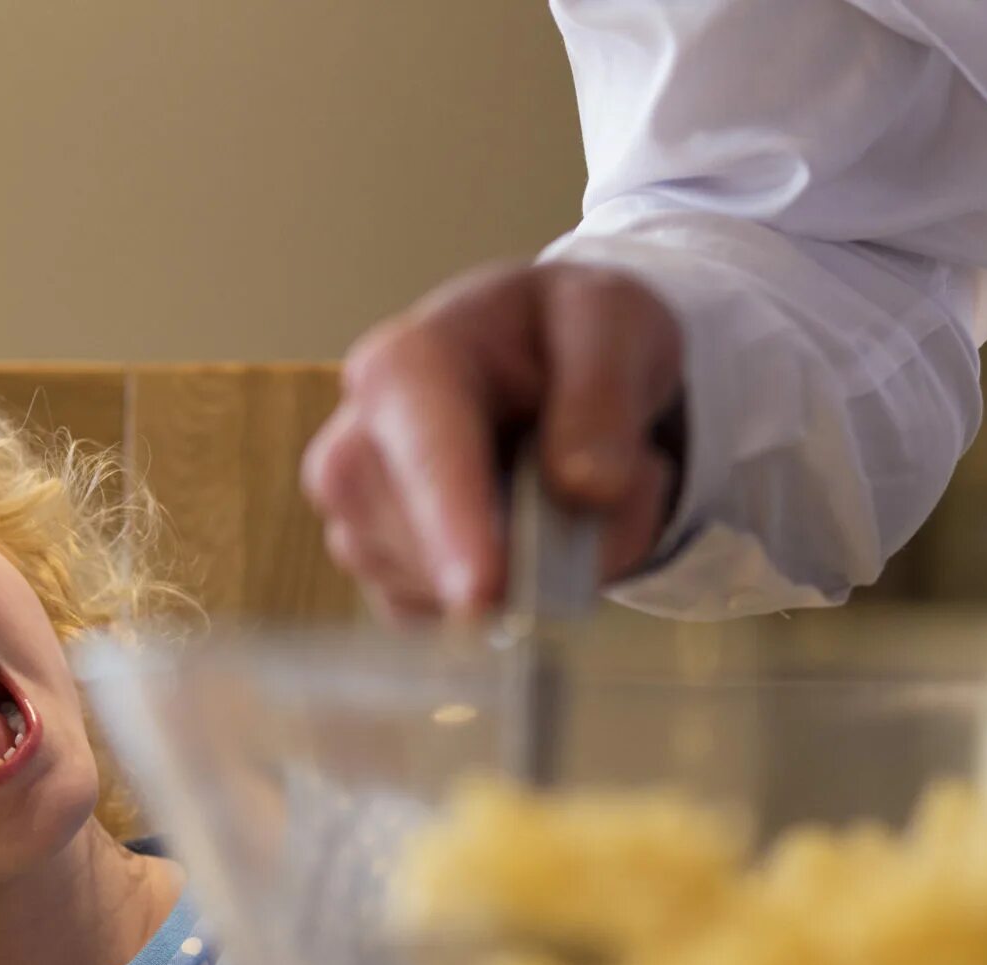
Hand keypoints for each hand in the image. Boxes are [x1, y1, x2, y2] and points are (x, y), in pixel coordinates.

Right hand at [303, 261, 684, 618]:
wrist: (535, 359)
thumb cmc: (564, 334)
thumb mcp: (612, 323)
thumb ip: (604, 395)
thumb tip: (586, 488)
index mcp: (404, 364)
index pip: (424, 456)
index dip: (454, 525)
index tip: (483, 593)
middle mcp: (354, 443)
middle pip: (424, 541)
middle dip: (526, 548)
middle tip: (632, 480)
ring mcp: (354, 514)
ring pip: (436, 590)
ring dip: (530, 568)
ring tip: (577, 489)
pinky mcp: (375, 566)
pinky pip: (443, 619)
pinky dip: (506, 596)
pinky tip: (527, 530)